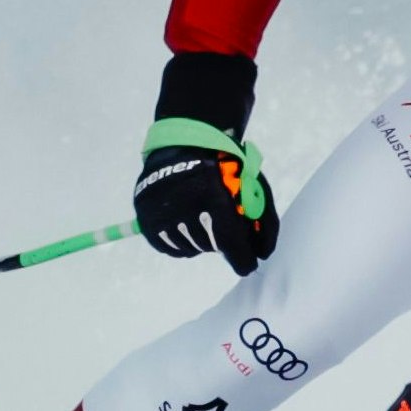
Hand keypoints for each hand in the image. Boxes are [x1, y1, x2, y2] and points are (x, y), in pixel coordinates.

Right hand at [134, 52, 279, 275]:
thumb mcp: (251, 184)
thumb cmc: (223, 166)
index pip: (229, 242)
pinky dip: (184, 242)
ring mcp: (161, 214)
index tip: (248, 265)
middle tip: (225, 224)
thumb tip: (263, 253)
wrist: (181, 145)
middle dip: (224, 241)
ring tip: (204, 217)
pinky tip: (189, 223)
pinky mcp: (147, 220)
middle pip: (212, 246)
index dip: (242, 258)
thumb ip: (264, 220)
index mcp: (212, 194)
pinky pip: (171, 248)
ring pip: (191, 249)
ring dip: (203, 240)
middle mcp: (183, 207)